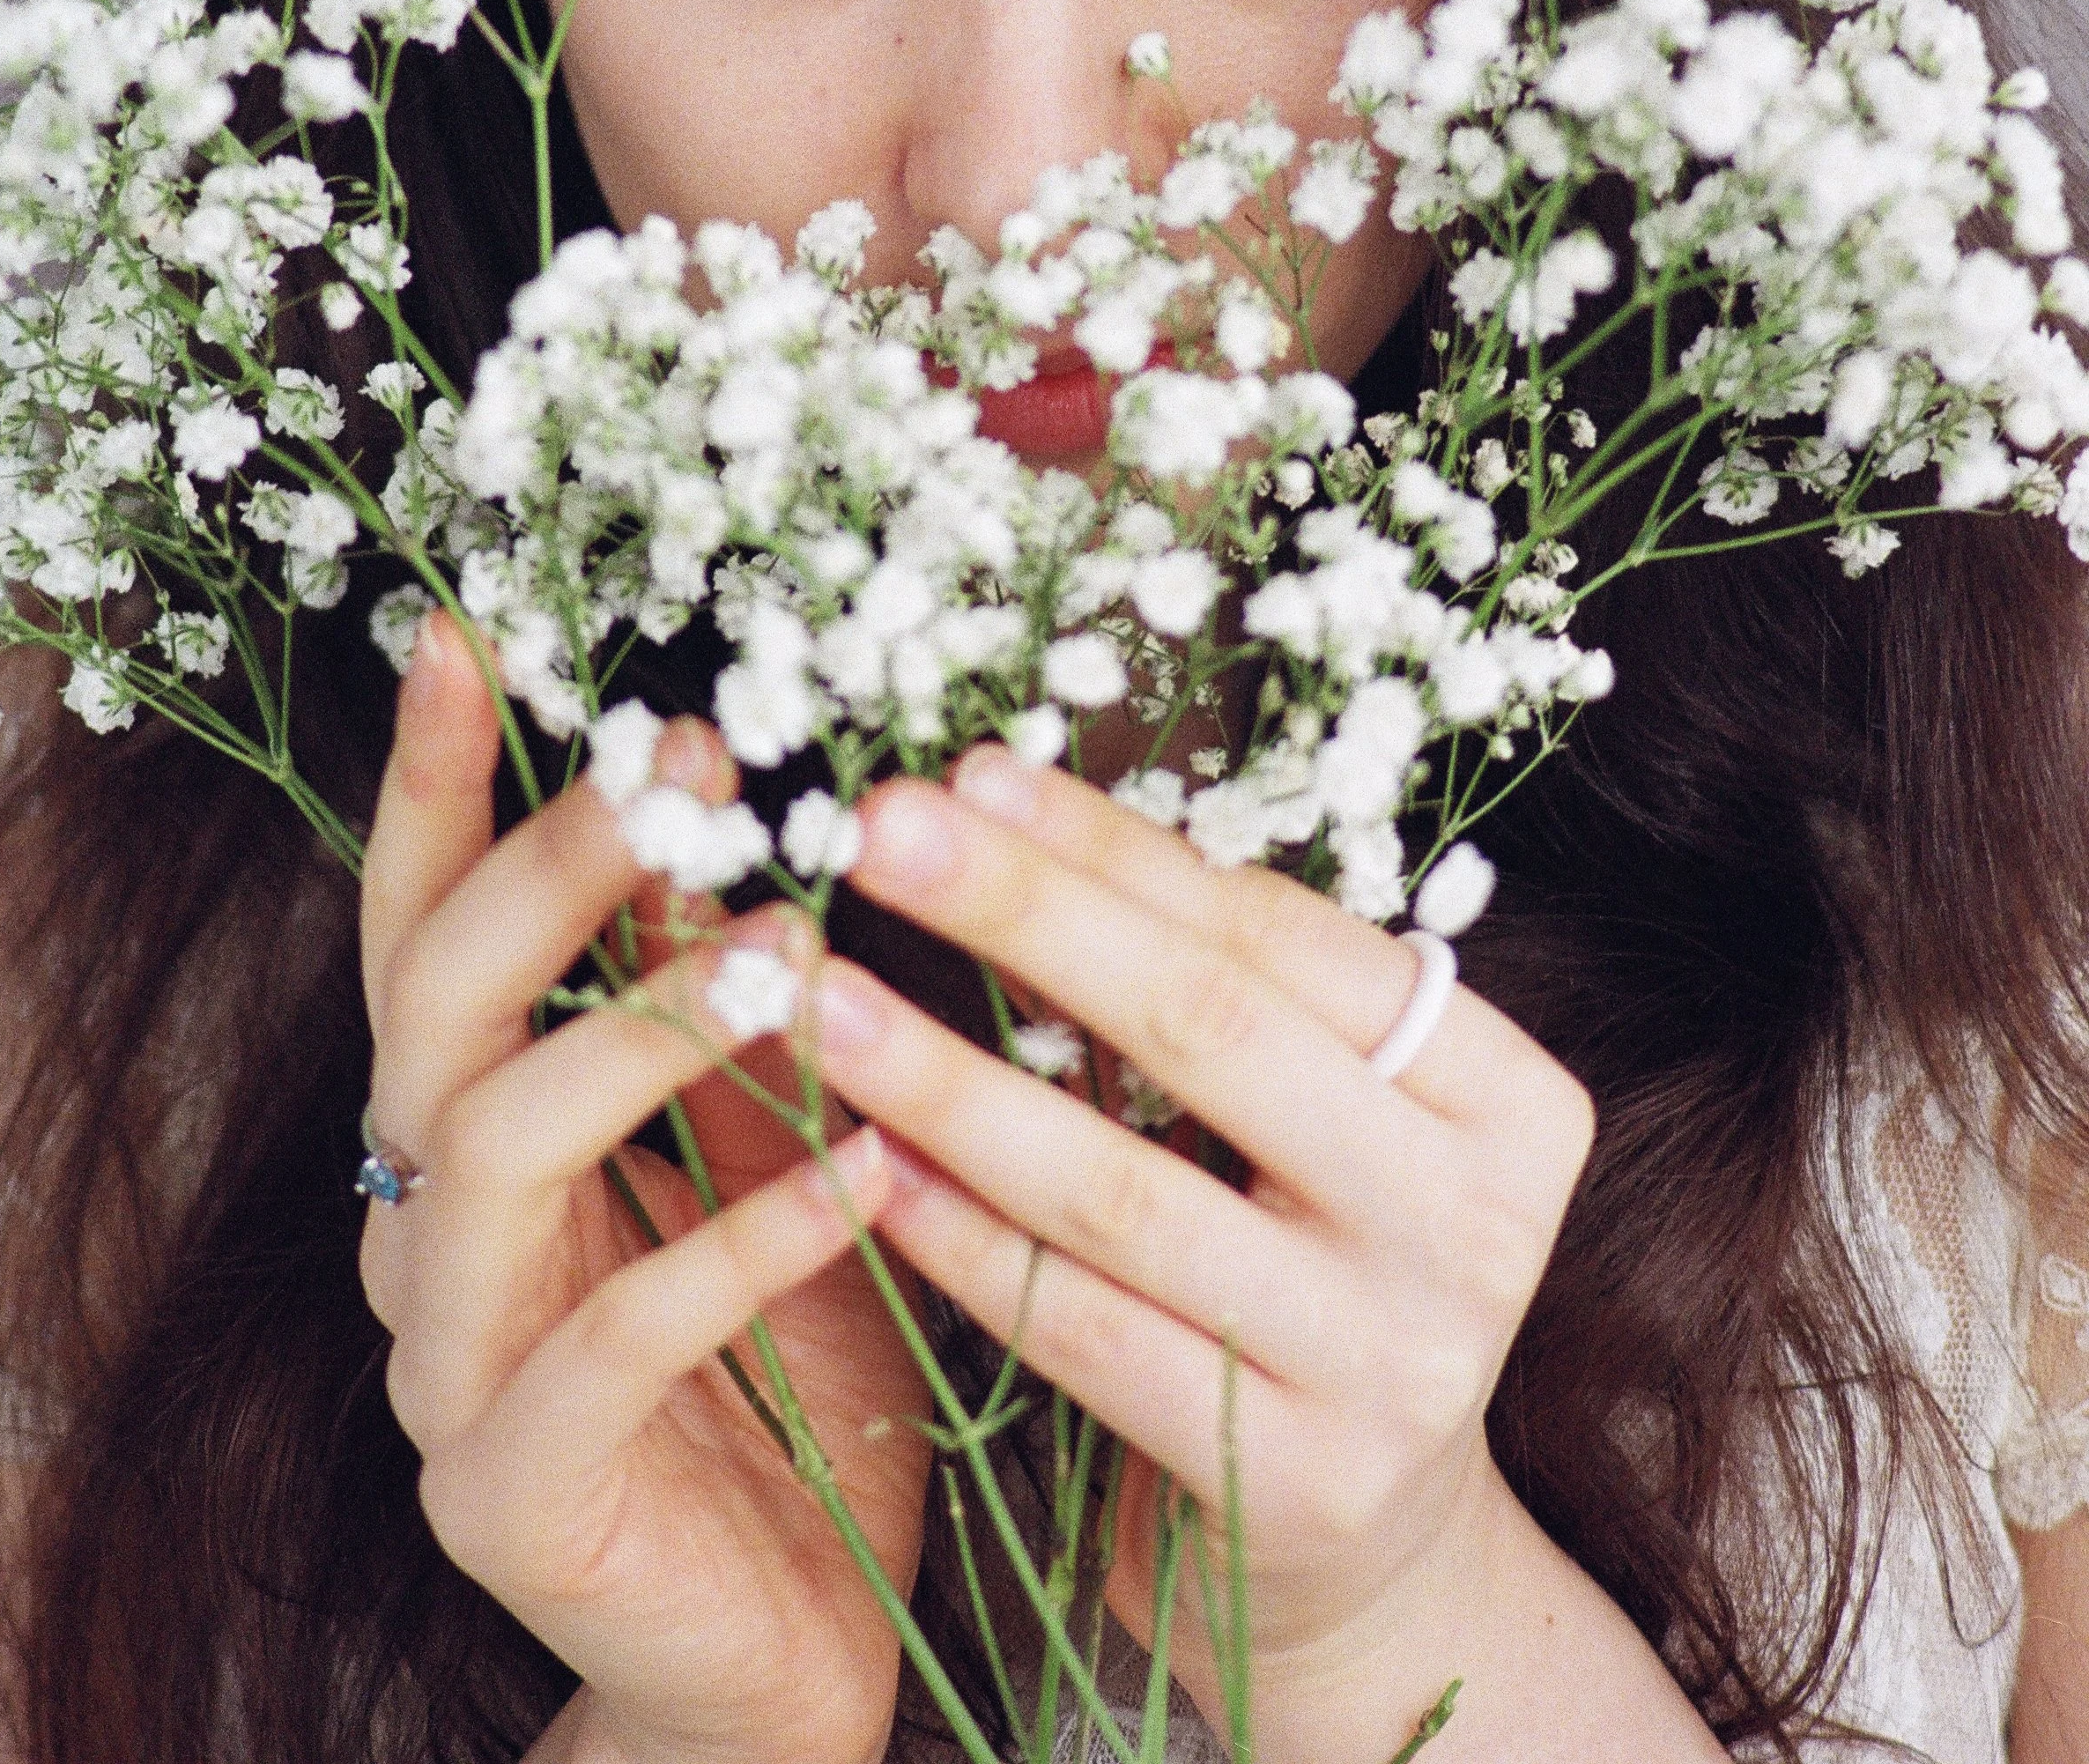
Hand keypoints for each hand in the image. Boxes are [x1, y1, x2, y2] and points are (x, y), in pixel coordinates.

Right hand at [358, 618, 929, 1763]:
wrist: (773, 1655)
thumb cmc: (787, 1373)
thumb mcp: (770, 1155)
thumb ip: (731, 1011)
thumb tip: (740, 811)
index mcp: (473, 1133)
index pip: (423, 928)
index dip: (437, 787)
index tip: (470, 636)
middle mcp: (426, 1233)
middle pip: (436, 1011)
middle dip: (548, 871)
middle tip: (674, 760)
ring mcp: (451, 1368)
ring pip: (492, 1156)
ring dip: (642, 1035)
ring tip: (795, 954)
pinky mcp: (514, 1492)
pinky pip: (618, 1344)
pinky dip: (748, 1243)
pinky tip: (878, 1170)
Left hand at [807, 750, 1600, 1763]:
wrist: (1367, 1556)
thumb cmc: (1308, 1274)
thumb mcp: (1316, 1126)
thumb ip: (1214, 991)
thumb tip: (998, 802)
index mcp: (1505, 1099)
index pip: (1284, 937)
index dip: (1118, 848)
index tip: (975, 771)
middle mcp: (1472, 1226)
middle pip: (1214, 1031)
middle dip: (1030, 912)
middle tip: (882, 827)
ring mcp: (1394, 1364)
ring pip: (1129, 1191)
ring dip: (951, 1080)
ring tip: (822, 994)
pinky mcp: (1293, 1485)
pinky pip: (1087, 1333)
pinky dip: (962, 1240)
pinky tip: (862, 1163)